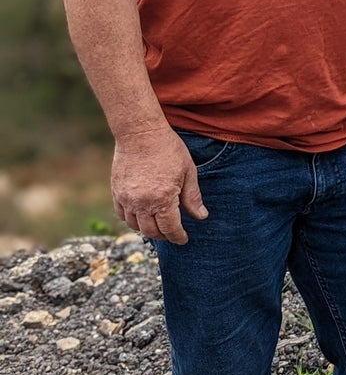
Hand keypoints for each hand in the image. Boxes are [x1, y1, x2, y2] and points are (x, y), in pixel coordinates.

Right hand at [111, 125, 207, 244]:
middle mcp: (142, 204)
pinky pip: (122, 215)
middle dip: (164, 236)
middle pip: (152, 231)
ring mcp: (126, 199)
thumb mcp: (188, 172)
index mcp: (163, 199)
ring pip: (135, 226)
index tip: (183, 240)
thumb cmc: (168, 150)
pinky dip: (132, 220)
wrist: (141, 134)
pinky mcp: (116, 192)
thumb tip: (201, 216)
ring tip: (158, 226)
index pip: (170, 228)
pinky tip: (141, 217)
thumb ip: (192, 197)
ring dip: (147, 230)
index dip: (178, 237)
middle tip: (173, 234)